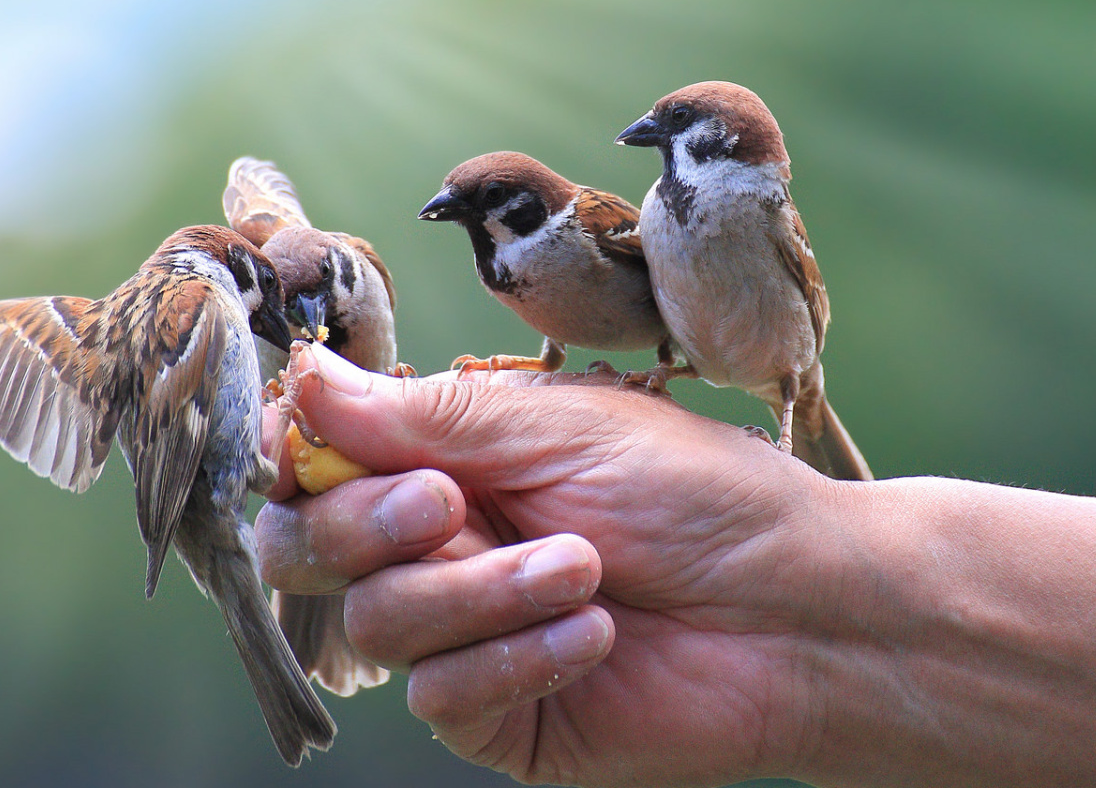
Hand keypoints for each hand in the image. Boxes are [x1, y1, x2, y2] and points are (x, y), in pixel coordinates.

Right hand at [254, 344, 857, 786]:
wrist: (800, 605)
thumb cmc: (698, 493)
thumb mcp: (556, 426)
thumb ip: (420, 415)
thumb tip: (303, 379)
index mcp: (445, 460)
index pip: (313, 464)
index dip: (295, 458)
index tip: (308, 446)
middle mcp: (439, 546)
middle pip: (307, 548)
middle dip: (364, 524)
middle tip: (448, 504)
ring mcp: (463, 636)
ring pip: (378, 623)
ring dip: (479, 591)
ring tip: (584, 568)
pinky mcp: (498, 717)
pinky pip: (442, 695)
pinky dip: (517, 655)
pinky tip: (597, 633)